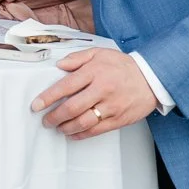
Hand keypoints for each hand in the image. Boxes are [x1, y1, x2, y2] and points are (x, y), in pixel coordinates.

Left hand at [32, 47, 158, 135]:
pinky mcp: (119, 119)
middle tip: (46, 120)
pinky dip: (82, 134)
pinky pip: (96, 130)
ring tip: (59, 127)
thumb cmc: (124, 66)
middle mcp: (102, 89)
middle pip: (72, 108)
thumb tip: (59, 65)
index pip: (66, 86)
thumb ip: (78, 58)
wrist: (152, 78)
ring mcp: (111, 106)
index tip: (36, 105)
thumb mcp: (100, 54)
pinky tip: (73, 134)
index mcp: (95, 72)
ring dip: (66, 128)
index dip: (48, 97)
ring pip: (83, 122)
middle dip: (54, 117)